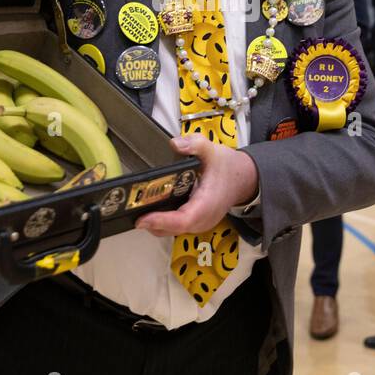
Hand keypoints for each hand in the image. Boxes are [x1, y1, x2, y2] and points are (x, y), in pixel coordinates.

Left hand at [135, 135, 258, 236]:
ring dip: (154, 224)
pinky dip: (162, 222)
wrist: (244, 179)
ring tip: (136, 210)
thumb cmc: (227, 167)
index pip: (182, 220)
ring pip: (172, 231)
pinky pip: (176, 228)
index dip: (161, 221)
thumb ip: (196, 144)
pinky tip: (150, 210)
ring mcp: (199, 224)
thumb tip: (175, 144)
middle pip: (172, 229)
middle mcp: (203, 220)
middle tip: (131, 211)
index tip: (142, 218)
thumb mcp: (214, 150)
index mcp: (207, 205)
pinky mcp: (196, 223)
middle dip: (151, 223)